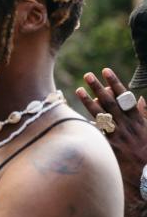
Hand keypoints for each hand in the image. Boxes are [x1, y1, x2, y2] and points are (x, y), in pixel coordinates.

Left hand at [76, 68, 146, 188]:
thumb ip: (144, 113)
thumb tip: (139, 99)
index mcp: (138, 118)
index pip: (125, 96)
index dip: (115, 82)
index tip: (106, 70)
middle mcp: (127, 124)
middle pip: (110, 102)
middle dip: (99, 87)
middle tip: (88, 75)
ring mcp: (118, 135)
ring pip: (101, 114)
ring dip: (89, 101)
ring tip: (79, 90)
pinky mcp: (111, 146)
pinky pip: (98, 133)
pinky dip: (89, 124)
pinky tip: (77, 116)